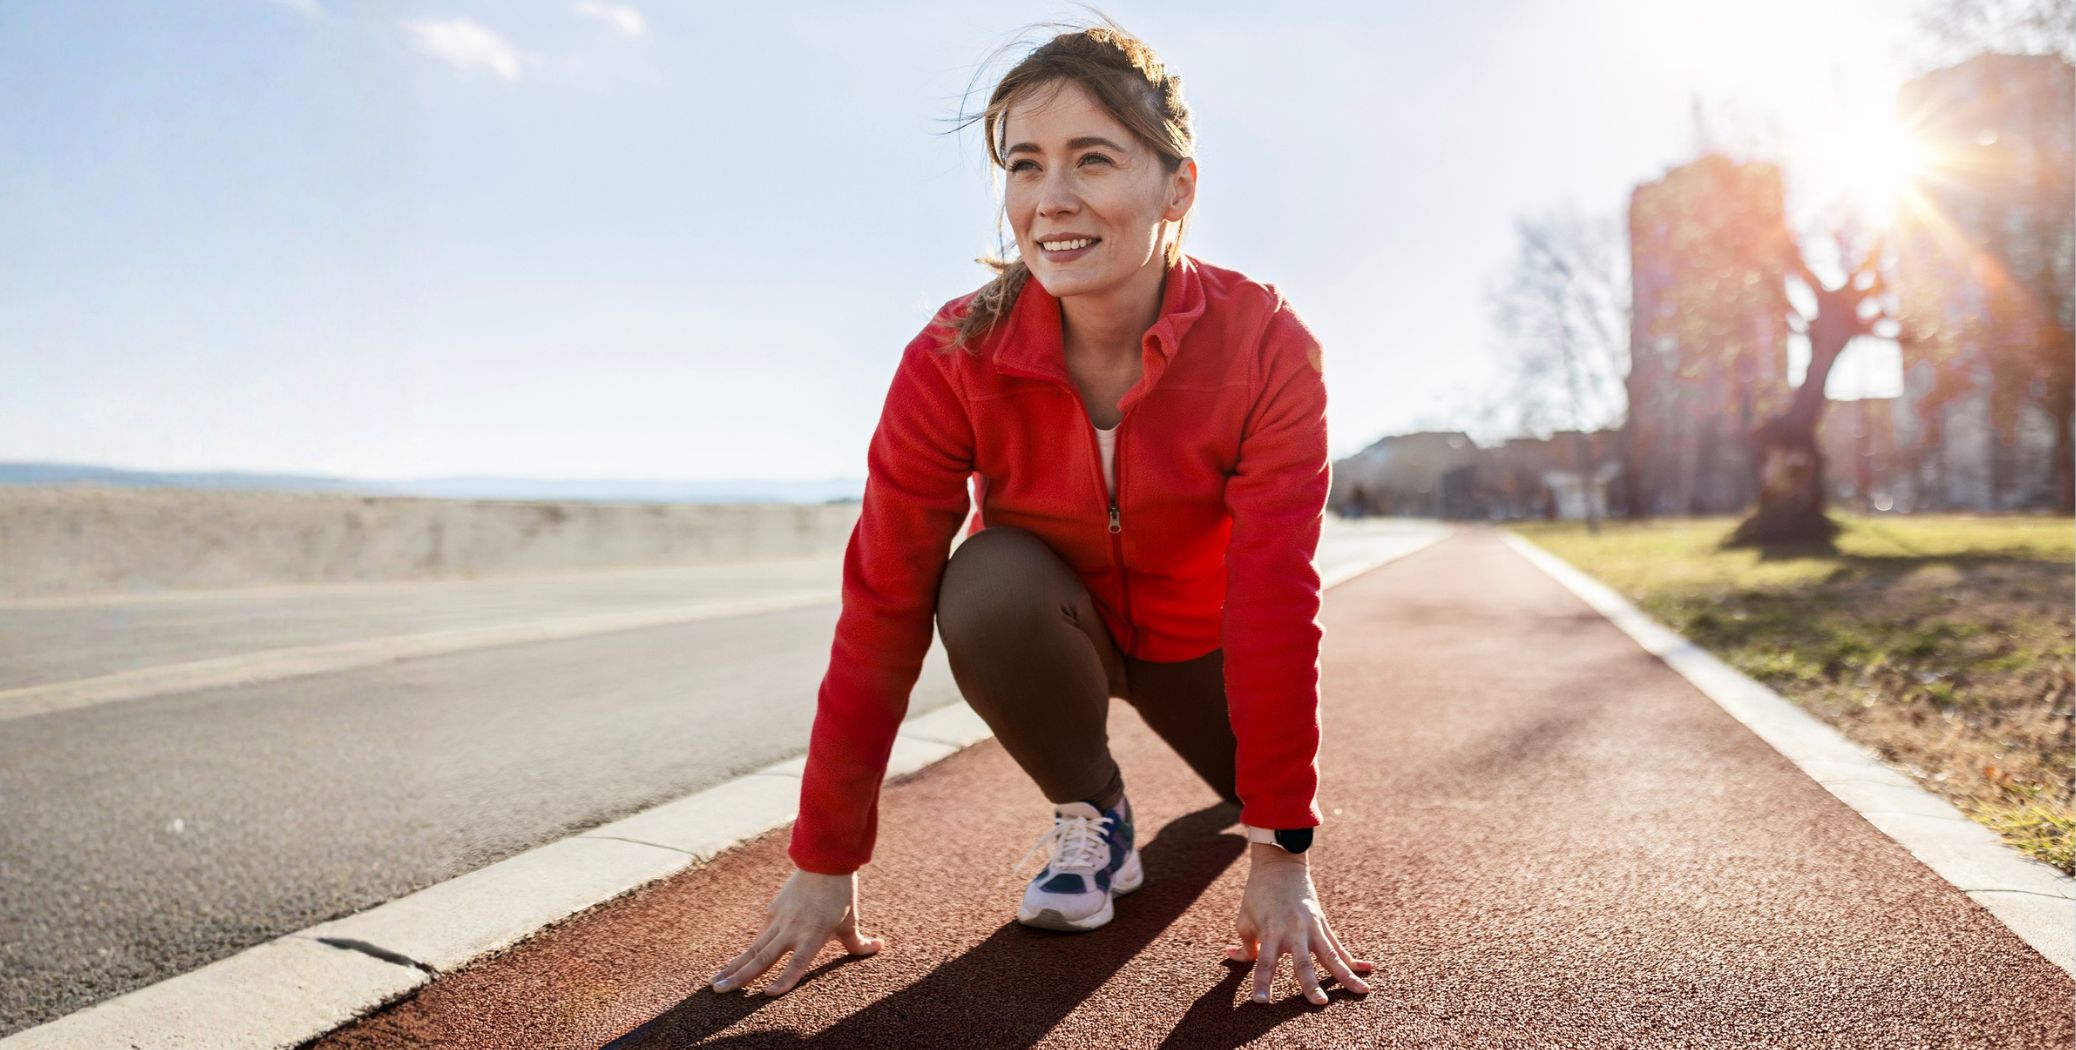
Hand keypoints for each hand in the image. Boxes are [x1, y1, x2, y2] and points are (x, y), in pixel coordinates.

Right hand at [709, 867, 883, 996]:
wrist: (824, 860)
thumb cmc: (841, 894)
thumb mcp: (850, 921)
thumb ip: (859, 942)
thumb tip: (878, 947)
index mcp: (814, 934)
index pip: (797, 962)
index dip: (785, 979)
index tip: (768, 994)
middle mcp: (793, 929)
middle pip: (763, 957)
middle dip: (739, 977)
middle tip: (718, 991)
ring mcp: (779, 920)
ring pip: (753, 948)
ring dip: (733, 967)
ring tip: (714, 983)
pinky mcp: (772, 911)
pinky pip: (758, 937)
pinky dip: (744, 953)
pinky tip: (730, 967)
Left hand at [1224, 843, 1373, 1003]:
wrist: (1280, 865)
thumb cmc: (1258, 894)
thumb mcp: (1245, 918)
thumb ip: (1244, 944)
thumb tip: (1232, 957)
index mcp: (1271, 930)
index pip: (1265, 962)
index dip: (1262, 982)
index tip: (1260, 1001)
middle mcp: (1294, 931)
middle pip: (1303, 962)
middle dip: (1311, 983)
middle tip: (1319, 1003)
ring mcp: (1312, 927)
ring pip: (1331, 956)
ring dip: (1346, 975)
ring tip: (1363, 992)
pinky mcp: (1322, 924)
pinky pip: (1338, 946)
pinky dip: (1352, 958)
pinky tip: (1368, 969)